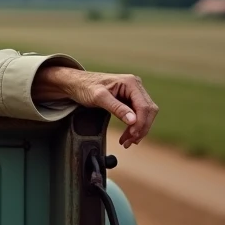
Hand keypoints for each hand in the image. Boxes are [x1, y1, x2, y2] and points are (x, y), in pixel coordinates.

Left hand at [32, 65, 158, 147]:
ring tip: (128, 142)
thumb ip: (117, 108)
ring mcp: (133, 93)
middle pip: (148, 111)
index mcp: (131, 83)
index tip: (132, 135)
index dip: (141, 123)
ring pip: (145, 114)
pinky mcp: (129, 99)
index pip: (144, 106)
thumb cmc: (85, 87)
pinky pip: (138, 114)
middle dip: (141, 128)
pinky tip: (129, 135)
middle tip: (130, 142)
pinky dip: (134, 126)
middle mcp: (135, 86)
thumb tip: (133, 120)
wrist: (76, 84)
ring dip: (138, 129)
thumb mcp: (99, 98)